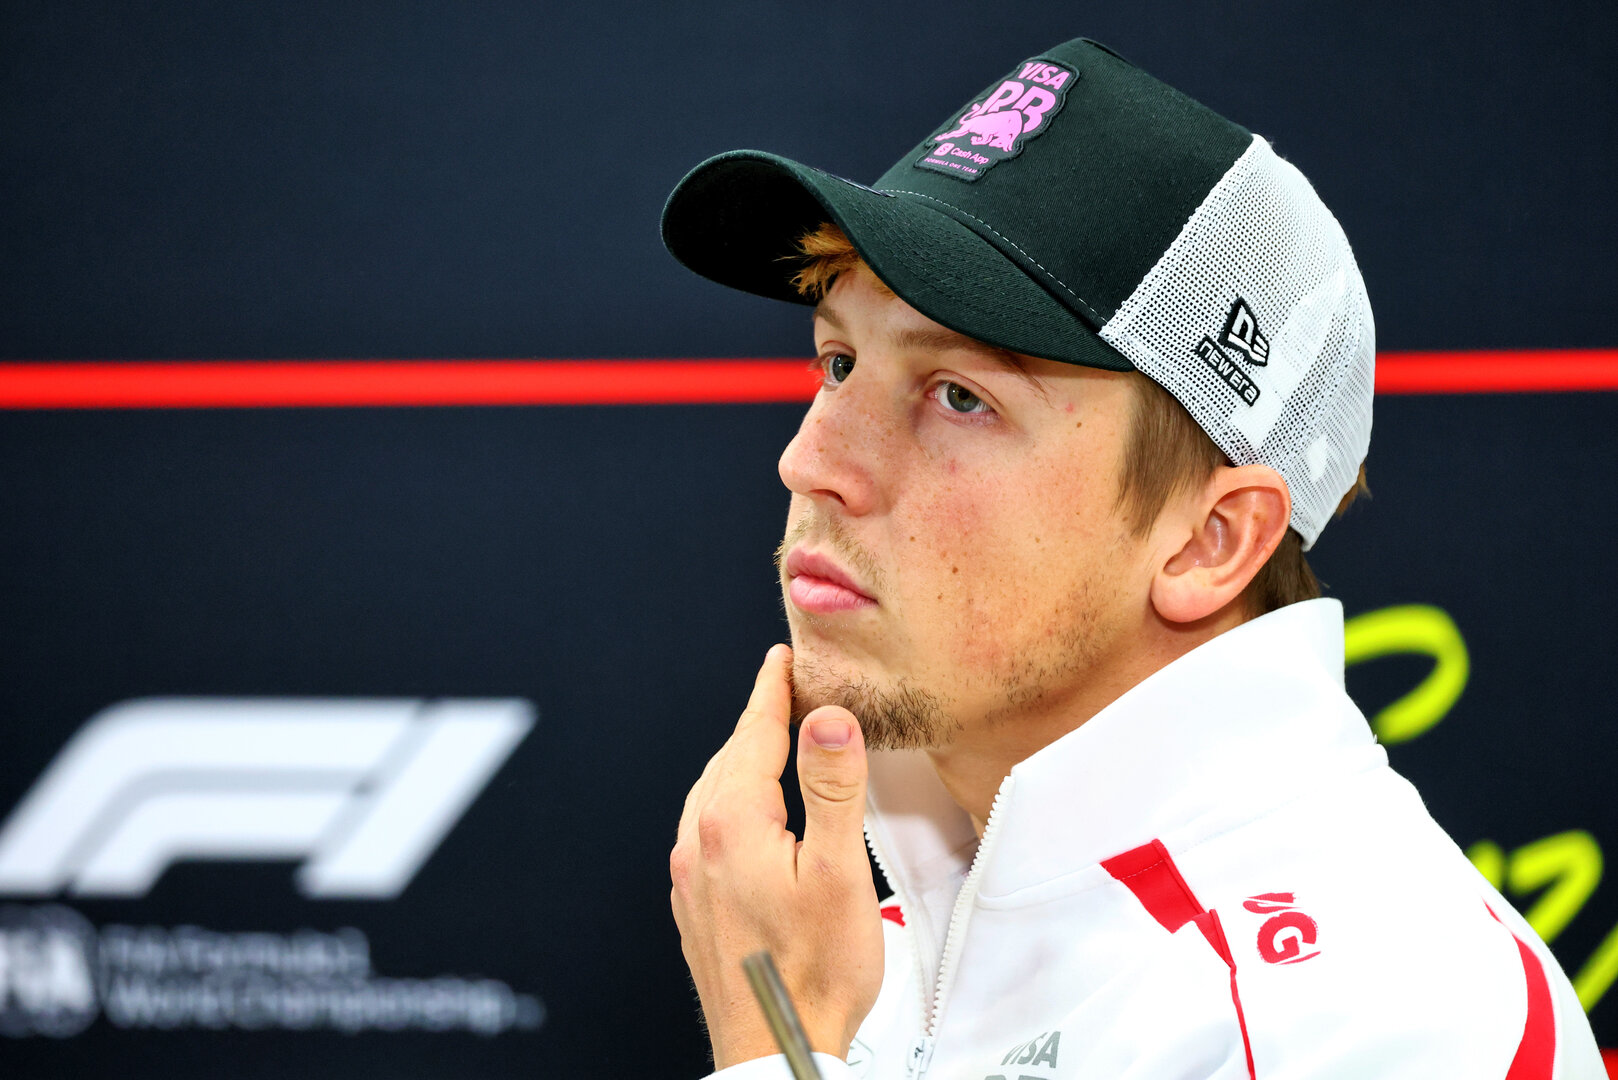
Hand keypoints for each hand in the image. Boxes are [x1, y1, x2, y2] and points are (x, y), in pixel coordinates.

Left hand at [671, 644, 884, 1068]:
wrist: (776, 1049)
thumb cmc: (813, 973)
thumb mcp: (839, 872)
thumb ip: (832, 789)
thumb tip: (827, 719)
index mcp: (733, 825)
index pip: (753, 735)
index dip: (772, 691)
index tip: (783, 659)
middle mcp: (699, 846)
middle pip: (729, 760)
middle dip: (757, 720)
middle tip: (784, 690)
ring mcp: (691, 880)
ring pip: (712, 795)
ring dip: (740, 761)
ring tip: (769, 744)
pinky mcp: (695, 909)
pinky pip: (705, 832)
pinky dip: (730, 803)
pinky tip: (750, 819)